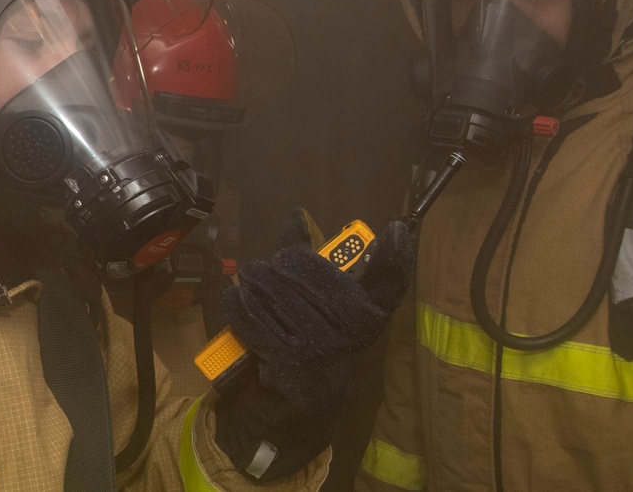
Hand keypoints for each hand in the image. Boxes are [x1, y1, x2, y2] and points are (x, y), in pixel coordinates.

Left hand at [214, 210, 414, 479]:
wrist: (290, 418)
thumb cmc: (304, 351)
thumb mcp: (313, 308)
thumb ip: (307, 262)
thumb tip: (297, 215)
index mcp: (365, 318)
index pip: (391, 286)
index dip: (396, 258)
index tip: (396, 232)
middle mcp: (351, 334)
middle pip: (310, 273)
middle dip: (283, 264)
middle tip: (270, 268)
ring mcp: (322, 350)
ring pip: (278, 292)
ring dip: (256, 284)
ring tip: (250, 283)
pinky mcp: (289, 363)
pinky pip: (256, 319)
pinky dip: (240, 307)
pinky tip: (236, 302)